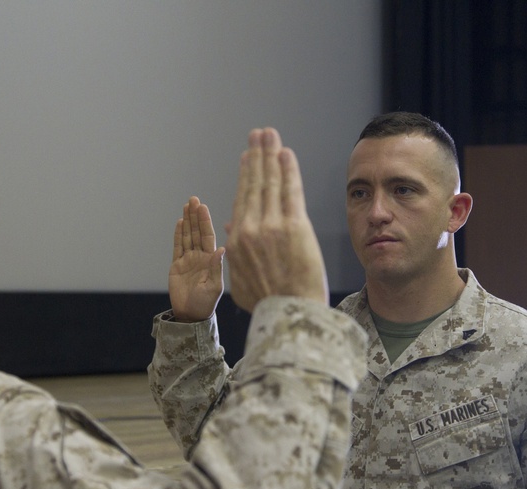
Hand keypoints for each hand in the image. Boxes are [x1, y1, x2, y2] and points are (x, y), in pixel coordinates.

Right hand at [169, 196, 224, 320]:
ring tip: (186, 205)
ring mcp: (189, 260)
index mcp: (211, 260)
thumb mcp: (214, 287)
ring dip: (187, 221)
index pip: (208, 236)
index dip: (205, 221)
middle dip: (196, 216)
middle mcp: (200, 257)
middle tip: (193, 199)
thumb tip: (221, 249)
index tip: (202, 207)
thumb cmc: (206, 303)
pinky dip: (178, 234)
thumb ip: (216, 268)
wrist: (190, 315)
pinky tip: (180, 222)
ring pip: (188, 236)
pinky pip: (177, 246)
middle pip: (197, 232)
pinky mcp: (177, 265)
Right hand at [225, 128, 328, 311]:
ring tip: (269, 135)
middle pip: (254, 185)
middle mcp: (250, 229)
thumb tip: (231, 227)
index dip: (245, 176)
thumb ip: (235, 254)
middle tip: (258, 135)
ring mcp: (272, 226)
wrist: (290, 315)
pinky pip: (290, 190)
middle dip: (256, 156)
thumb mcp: (242, 280)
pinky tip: (285, 153)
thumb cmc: (269, 303)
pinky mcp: (295, 227)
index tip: (247, 158)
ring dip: (270, 154)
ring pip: (270, 182)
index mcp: (236, 242)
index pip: (242, 200)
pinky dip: (287, 169)